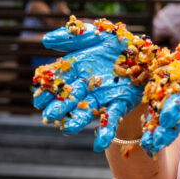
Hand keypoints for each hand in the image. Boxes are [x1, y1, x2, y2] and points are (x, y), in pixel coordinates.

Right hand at [32, 16, 154, 150]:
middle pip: (70, 99)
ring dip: (77, 121)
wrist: (142, 50)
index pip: (57, 81)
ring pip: (87, 112)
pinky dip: (105, 133)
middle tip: (48, 115)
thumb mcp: (91, 33)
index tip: (38, 99)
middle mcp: (86, 86)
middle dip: (59, 107)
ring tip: (67, 129)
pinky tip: (99, 145)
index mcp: (76, 70)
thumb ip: (69, 36)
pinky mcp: (120, 104)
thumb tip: (44, 40)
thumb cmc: (113, 41)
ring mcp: (102, 97)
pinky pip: (111, 119)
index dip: (48, 90)